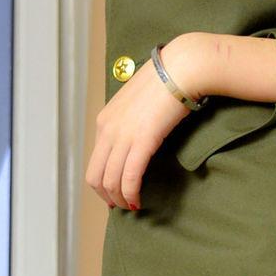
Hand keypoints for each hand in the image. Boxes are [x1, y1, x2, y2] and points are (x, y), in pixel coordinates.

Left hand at [85, 36, 202, 209]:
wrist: (181, 69)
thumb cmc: (166, 82)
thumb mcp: (138, 102)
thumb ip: (131, 121)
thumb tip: (137, 138)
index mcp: (104, 120)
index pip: (94, 160)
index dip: (102, 182)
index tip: (113, 193)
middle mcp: (108, 129)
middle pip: (96, 175)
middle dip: (107, 196)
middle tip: (120, 206)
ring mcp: (123, 135)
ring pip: (111, 180)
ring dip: (119, 199)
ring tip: (131, 206)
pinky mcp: (142, 141)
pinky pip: (130, 177)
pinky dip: (131, 194)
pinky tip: (137, 201)